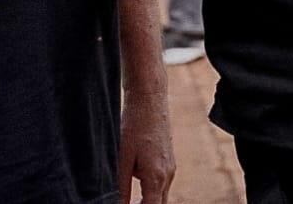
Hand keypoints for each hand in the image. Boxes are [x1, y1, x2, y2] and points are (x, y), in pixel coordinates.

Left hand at [119, 82, 174, 203]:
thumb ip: (122, 186)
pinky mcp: (169, 160)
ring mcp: (171, 167)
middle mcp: (168, 175)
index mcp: (156, 177)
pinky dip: (150, 186)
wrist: (149, 98)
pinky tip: (135, 173)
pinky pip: (161, 182)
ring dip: (146, 199)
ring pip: (160, 194)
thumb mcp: (123, 157)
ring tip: (127, 195)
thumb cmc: (134, 125)